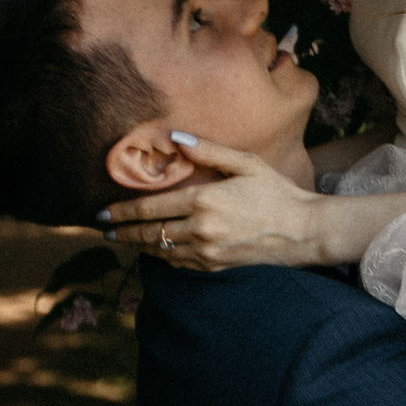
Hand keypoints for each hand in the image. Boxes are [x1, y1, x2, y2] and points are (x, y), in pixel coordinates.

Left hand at [102, 138, 327, 269]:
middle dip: (121, 231)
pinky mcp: (215, 267)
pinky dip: (162, 257)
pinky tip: (156, 251)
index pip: (150, 209)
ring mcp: (207, 253)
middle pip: (147, 234)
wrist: (303, 232)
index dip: (121, 211)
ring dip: (138, 246)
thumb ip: (208, 150)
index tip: (102, 212)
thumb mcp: (246, 163)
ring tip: (124, 239)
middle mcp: (201, 230)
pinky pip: (178, 265)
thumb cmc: (276, 191)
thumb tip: (175, 138)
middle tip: (103, 229)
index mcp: (204, 200)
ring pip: (159, 252)